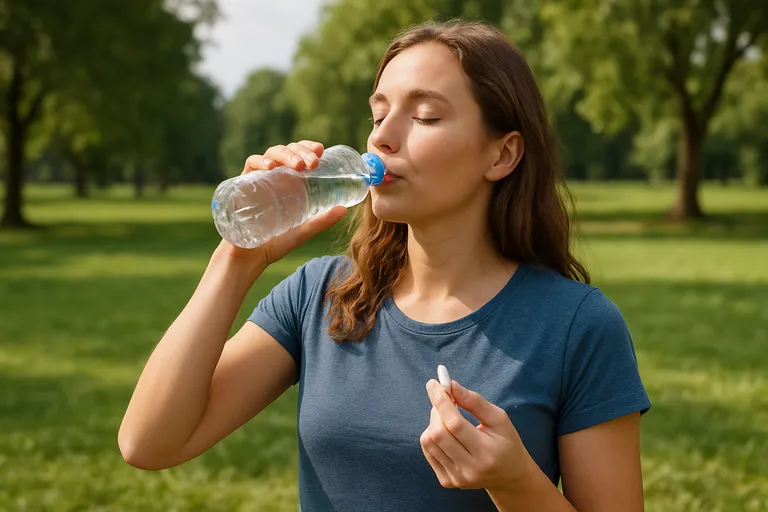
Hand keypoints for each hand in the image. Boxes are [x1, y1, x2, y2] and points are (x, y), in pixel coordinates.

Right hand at [213, 140, 347, 268]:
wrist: (248, 258)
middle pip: (287, 151)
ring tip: (299, 165)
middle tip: (314, 161)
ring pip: (271, 154)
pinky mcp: (241, 184)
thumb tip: (344, 210)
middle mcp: (274, 176)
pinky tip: (270, 167)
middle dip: (301, 151)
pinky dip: (259, 162)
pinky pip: (249, 165)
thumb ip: (321, 221)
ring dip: (286, 154)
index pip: (298, 155)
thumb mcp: (302, 231)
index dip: (308, 147)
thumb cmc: (274, 244)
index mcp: (288, 181)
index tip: (320, 150)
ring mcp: (257, 178)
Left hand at [420, 379, 531, 493]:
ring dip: (434, 421)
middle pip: (439, 433)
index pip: (455, 424)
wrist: (509, 476)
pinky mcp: (447, 481)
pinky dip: (432, 435)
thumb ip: (474, 401)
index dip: (442, 401)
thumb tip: (450, 385)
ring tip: (448, 417)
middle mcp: (470, 469)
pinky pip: (428, 451)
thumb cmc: (506, 442)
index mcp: (487, 452)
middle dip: (437, 409)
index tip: (433, 383)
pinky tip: (446, 432)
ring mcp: (456, 478)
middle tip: (444, 398)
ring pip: (429, 441)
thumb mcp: (499, 418)